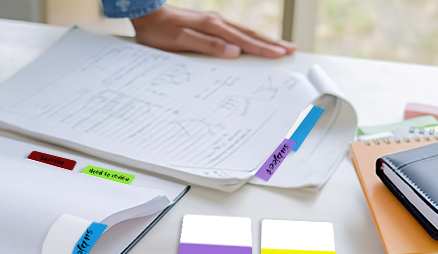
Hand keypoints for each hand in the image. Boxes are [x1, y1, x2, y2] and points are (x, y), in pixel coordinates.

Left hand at [131, 6, 294, 58]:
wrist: (146, 14)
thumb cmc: (159, 32)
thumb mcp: (181, 41)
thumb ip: (208, 46)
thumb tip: (234, 52)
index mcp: (213, 28)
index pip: (245, 41)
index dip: (264, 49)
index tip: (281, 55)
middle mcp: (217, 22)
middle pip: (250, 34)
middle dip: (271, 43)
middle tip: (291, 51)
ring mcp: (213, 22)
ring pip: (244, 32)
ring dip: (263, 39)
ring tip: (279, 46)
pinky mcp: (208, 24)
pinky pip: (235, 31)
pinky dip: (248, 37)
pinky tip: (251, 41)